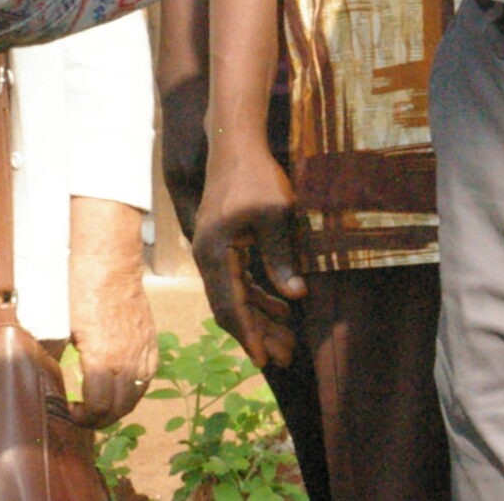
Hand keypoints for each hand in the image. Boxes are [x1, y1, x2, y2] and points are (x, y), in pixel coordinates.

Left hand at [65, 198, 155, 425]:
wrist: (109, 263)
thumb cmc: (78, 290)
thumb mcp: (59, 324)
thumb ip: (53, 351)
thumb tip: (40, 368)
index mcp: (103, 360)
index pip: (98, 407)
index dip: (83, 418)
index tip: (70, 412)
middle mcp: (128, 361)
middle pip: (119, 408)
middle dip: (100, 419)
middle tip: (84, 416)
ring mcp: (143, 352)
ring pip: (136, 395)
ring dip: (119, 407)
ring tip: (102, 405)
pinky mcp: (151, 342)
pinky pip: (148, 377)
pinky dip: (135, 389)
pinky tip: (122, 386)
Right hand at [192, 136, 304, 369]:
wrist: (235, 144)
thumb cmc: (256, 176)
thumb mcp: (275, 216)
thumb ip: (281, 257)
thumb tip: (295, 297)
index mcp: (215, 252)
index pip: (231, 305)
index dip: (250, 334)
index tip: (265, 360)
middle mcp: (208, 256)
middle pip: (230, 307)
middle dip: (257, 334)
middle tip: (285, 357)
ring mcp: (212, 251)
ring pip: (234, 296)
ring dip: (259, 318)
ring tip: (287, 339)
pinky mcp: (222, 244)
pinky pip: (238, 280)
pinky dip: (257, 296)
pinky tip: (281, 306)